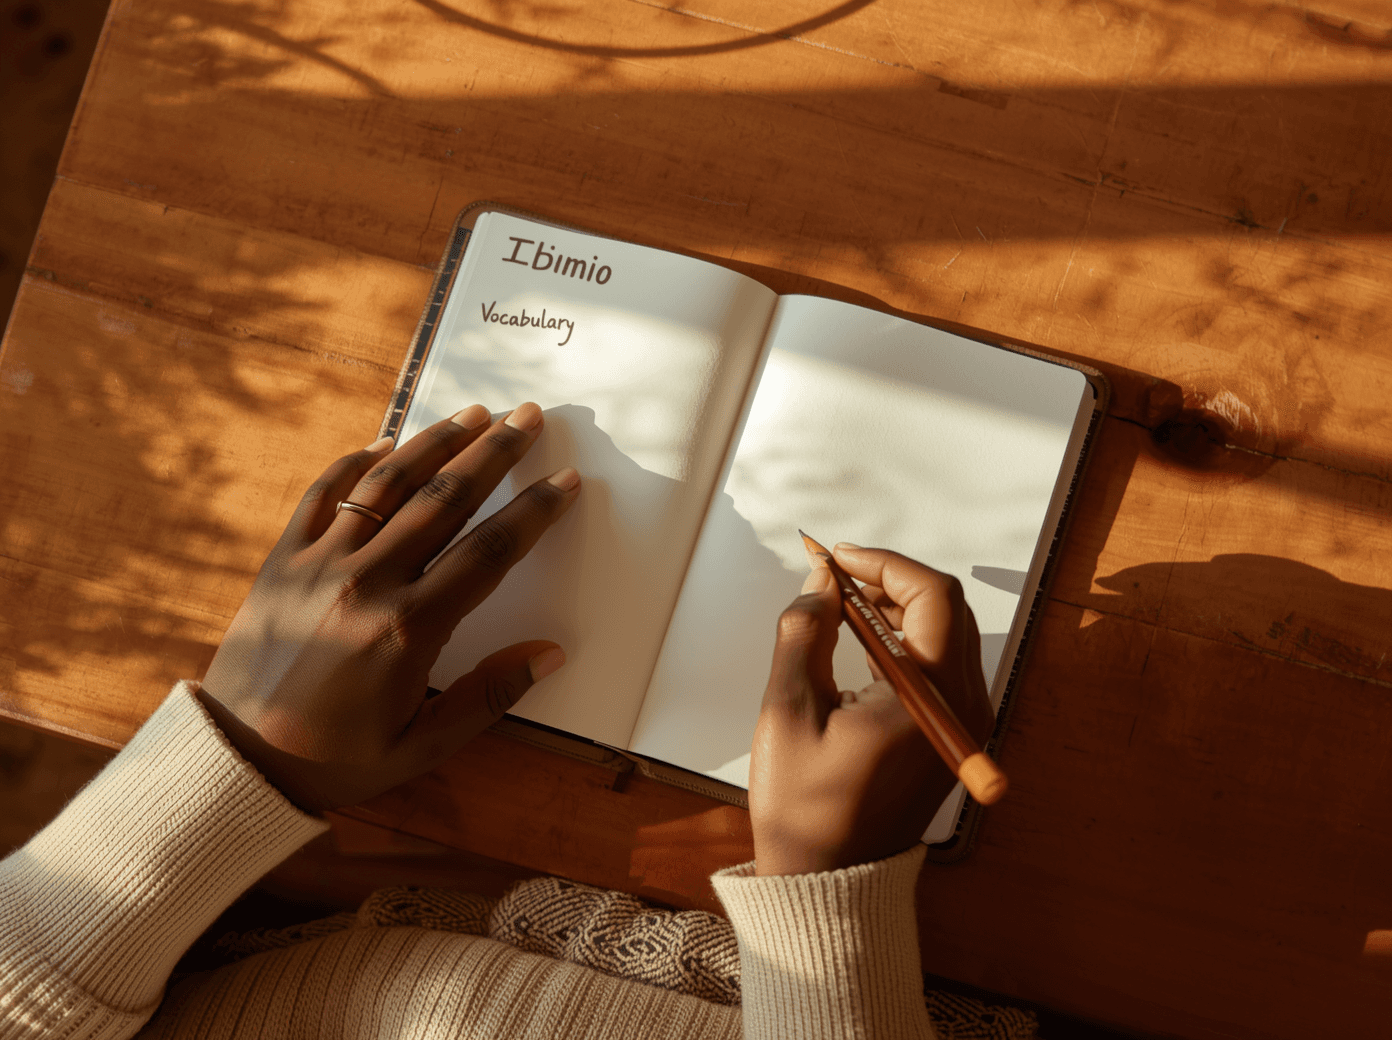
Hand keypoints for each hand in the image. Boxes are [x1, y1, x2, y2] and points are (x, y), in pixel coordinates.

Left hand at [197, 402, 579, 812]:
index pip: (489, 552)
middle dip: (494, 454)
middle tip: (528, 418)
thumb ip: (489, 696)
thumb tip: (551, 654)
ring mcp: (319, 564)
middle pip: (445, 500)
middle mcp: (366, 582)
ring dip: (435, 442)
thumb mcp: (423, 745)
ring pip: (387, 484)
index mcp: (408, 629)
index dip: (533, 512)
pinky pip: (323, 495)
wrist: (236, 760)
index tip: (564, 481)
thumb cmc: (335, 758)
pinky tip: (386, 441)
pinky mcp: (281, 560)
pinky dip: (355, 462)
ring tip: (474, 413)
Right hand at [749, 545, 995, 874]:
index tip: (838, 557)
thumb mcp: (789, 710)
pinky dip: (900, 641)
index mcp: (929, 699)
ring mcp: (963, 722)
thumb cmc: (806, 809)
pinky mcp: (950, 733)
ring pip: (942, 633)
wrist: (830, 880)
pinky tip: (856, 645)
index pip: (931, 596)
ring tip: (837, 608)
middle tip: (833, 576)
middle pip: (944, 608)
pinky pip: (937, 664)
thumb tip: (821, 582)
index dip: (883, 563)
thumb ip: (805, 632)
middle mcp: (963, 707)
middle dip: (887, 581)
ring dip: (893, 609)